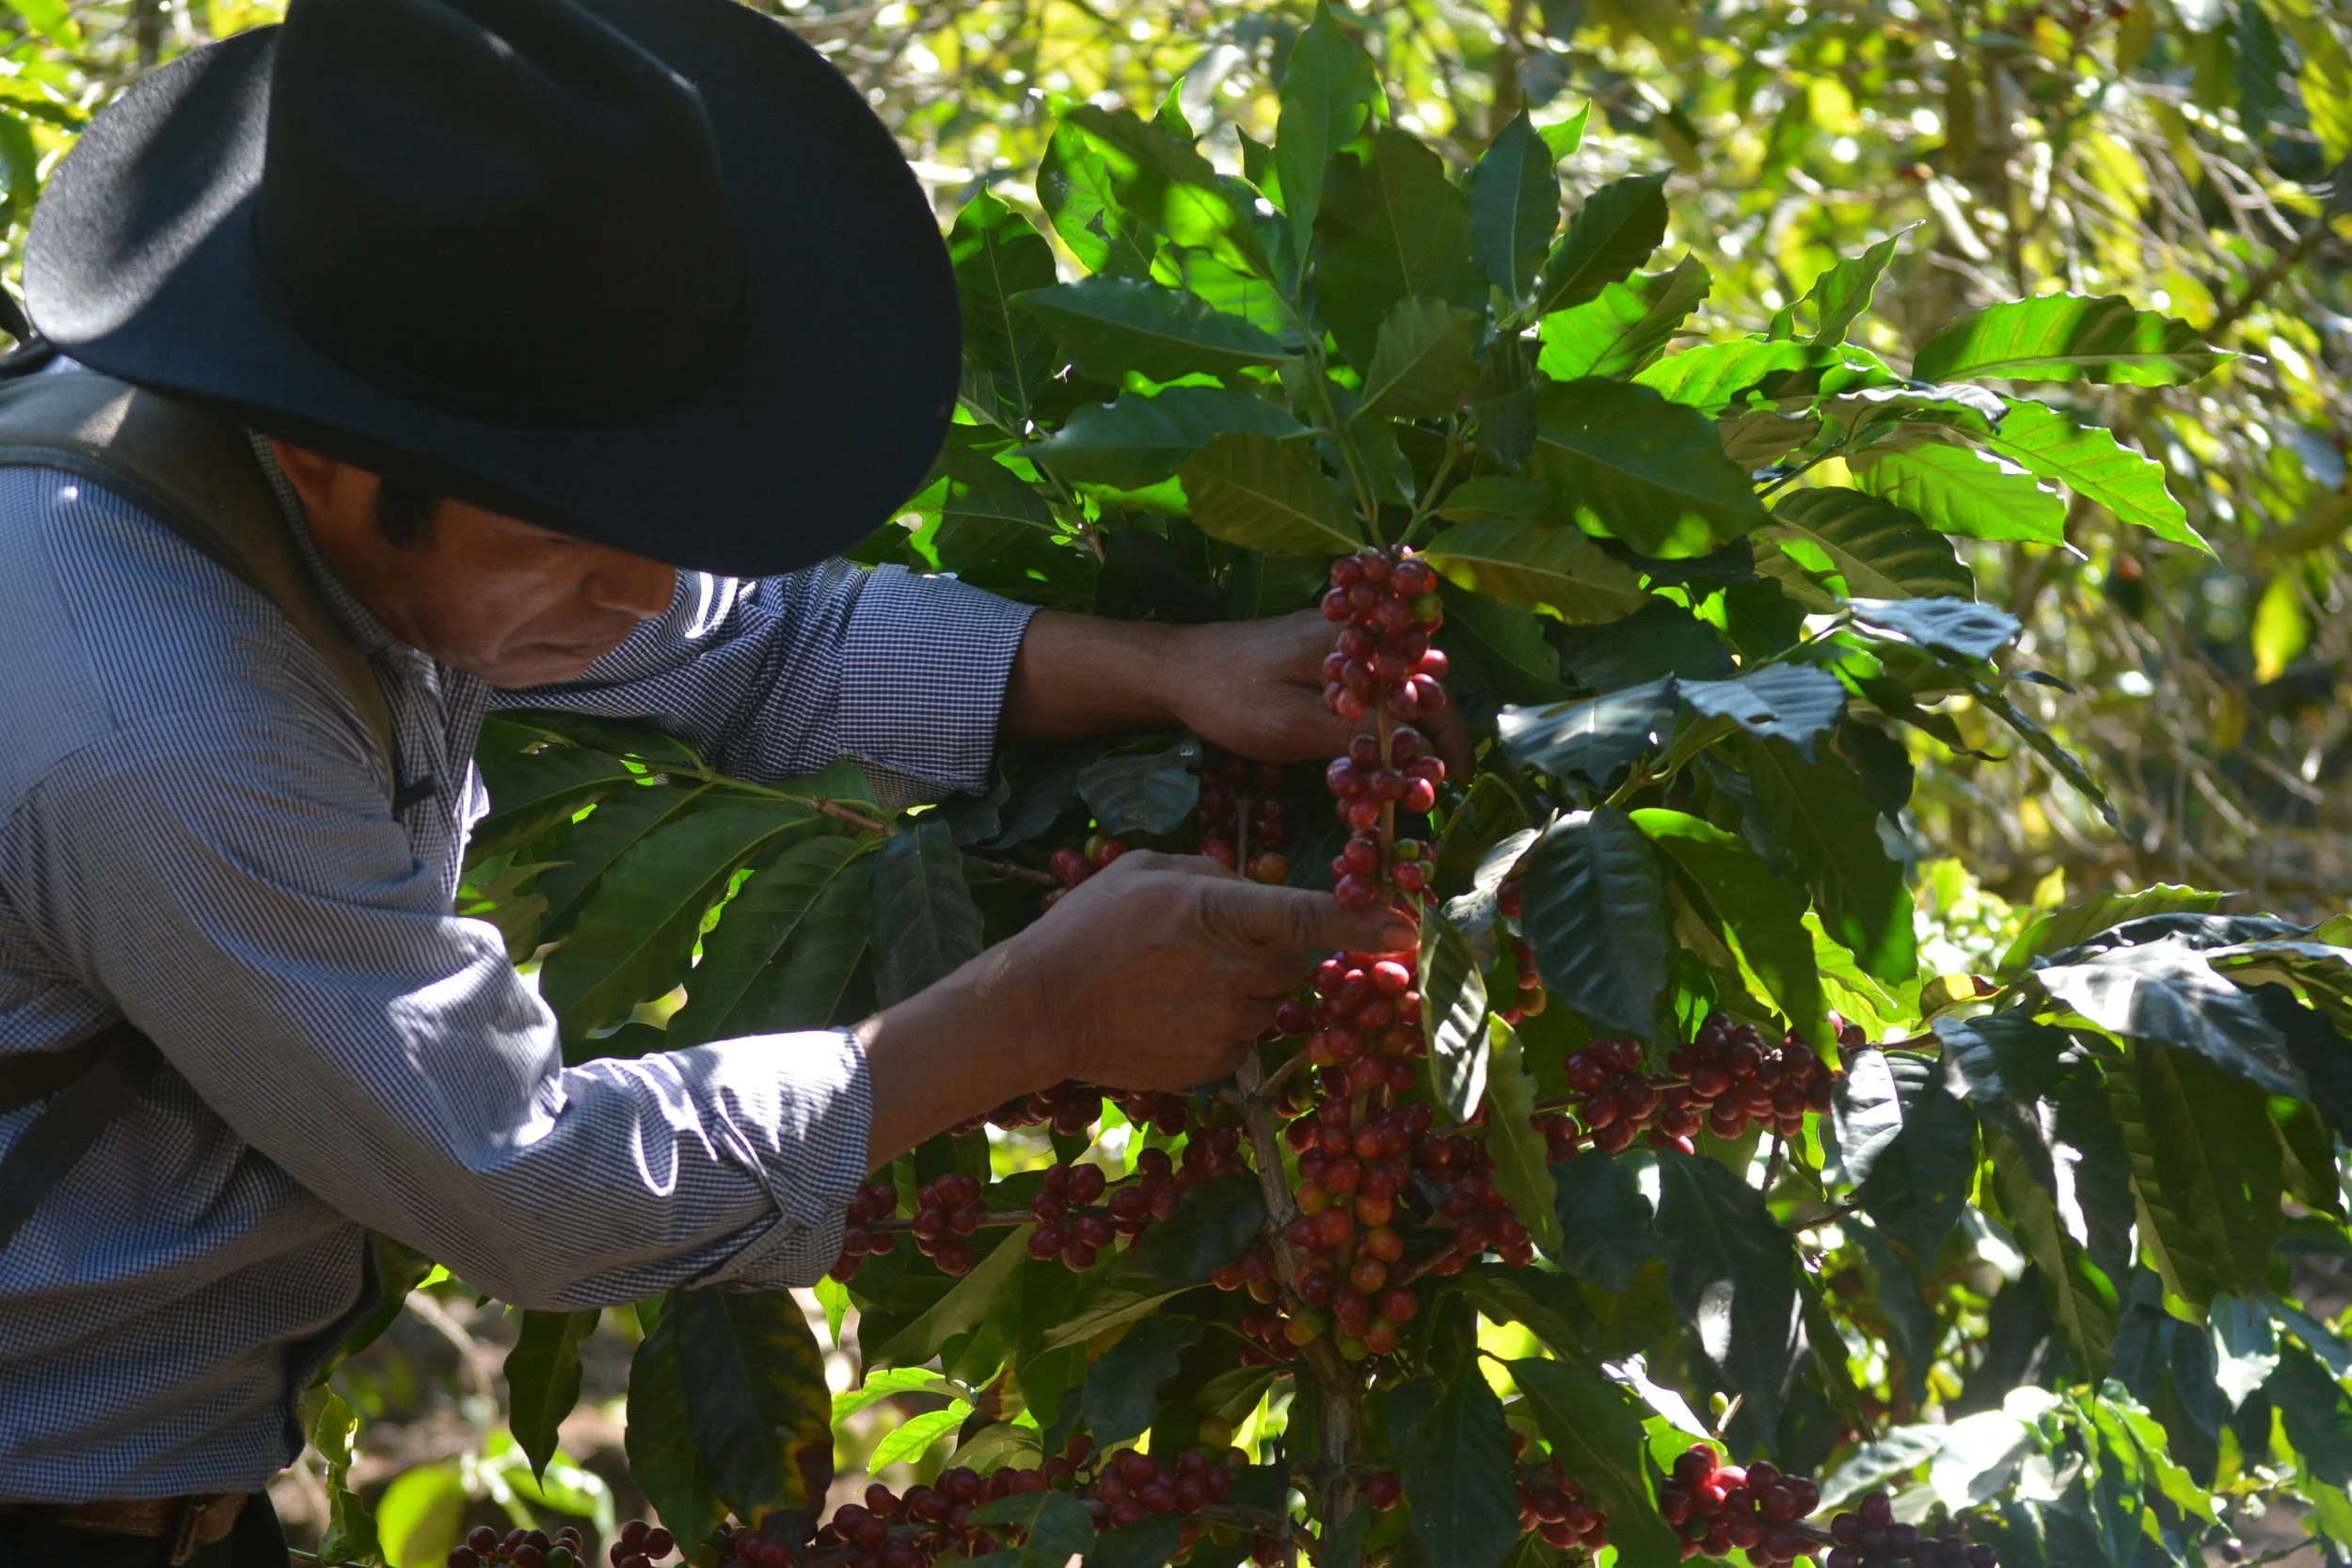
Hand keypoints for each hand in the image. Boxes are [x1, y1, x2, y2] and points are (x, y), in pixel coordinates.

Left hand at [1002, 608, 1473, 777]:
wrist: (1173, 668)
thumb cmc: (1229, 697)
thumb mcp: (1292, 725)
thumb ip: (1354, 734)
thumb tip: (1412, 756)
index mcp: (1355, 644)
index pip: (1426, 687)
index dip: (1448, 734)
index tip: (1454, 776)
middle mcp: (1353, 632)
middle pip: (1417, 680)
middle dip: (1435, 729)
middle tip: (1437, 780)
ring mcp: (1334, 638)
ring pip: (1392, 680)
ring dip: (1408, 722)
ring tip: (1413, 768)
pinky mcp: (1315, 651)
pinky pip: (1365, 679)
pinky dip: (1379, 712)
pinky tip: (1376, 742)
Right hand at [1003, 851, 1414, 1091]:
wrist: (1038, 1008)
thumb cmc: (1088, 926)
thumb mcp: (1149, 871)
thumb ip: (1216, 875)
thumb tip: (1261, 889)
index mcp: (1222, 913)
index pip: (1315, 915)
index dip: (1370, 919)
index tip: (1413, 923)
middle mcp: (1238, 974)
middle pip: (1295, 961)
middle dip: (1269, 951)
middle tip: (1208, 944)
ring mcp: (1229, 1026)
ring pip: (1270, 1003)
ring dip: (1243, 990)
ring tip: (1175, 981)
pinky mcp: (1217, 1066)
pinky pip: (1243, 1039)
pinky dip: (1220, 1025)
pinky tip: (1168, 1013)